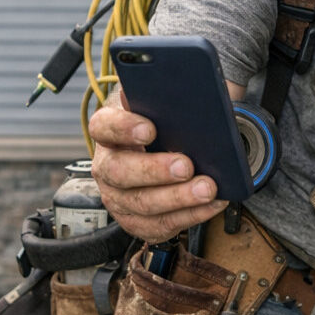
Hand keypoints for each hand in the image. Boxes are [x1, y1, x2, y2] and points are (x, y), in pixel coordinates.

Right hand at [88, 89, 226, 242]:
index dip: (123, 128)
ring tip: (207, 188)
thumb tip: (179, 89)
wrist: (160, 154)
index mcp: (107, 132)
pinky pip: (160, 225)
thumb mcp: (157, 108)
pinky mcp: (136, 221)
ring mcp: (118, 198)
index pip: (103, 127)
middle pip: (119, 172)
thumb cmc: (160, 128)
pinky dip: (190, 215)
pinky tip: (211, 203)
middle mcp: (106, 167)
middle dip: (155, 170)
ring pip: (142, 204)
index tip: (150, 128)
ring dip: (178, 198)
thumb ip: (160, 98)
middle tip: (186, 165)